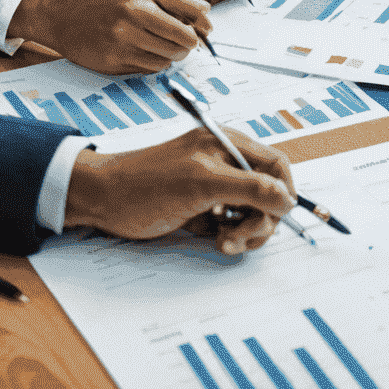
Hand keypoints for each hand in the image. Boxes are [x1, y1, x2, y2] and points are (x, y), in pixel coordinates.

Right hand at [8, 0, 211, 75]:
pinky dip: (157, 62)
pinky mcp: (115, 59)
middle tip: (189, 41)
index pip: (192, 7)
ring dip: (175, 53)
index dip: (204, 19)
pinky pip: (152, 67)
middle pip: (186, 36)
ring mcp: (124, 38)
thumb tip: (202, 17)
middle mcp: (135, 11)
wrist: (60, 12)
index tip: (206, 25)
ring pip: (171, 55)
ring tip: (167, 46)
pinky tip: (148, 52)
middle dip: (192, 41)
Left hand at [64, 126, 295, 254]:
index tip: (280, 217)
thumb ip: (249, 187)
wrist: (101, 200)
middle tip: (238, 238)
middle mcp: (225, 162)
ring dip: (244, 232)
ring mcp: (214, 186)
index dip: (284, 191)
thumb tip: (286, 198)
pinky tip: (211, 238)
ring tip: (223, 242)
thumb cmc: (145, 184)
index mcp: (229, 145)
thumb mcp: (202, 184)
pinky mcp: (202, 207)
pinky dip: (228, 237)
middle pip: (267, 193)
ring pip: (250, 212)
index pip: (276, 164)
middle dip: (260, 220)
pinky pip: (231, 224)